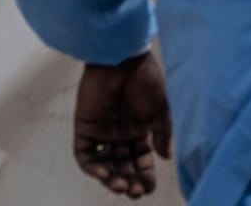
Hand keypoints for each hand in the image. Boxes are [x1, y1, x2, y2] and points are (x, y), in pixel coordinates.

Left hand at [73, 53, 171, 198]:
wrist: (124, 59)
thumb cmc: (146, 78)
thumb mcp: (161, 108)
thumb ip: (162, 132)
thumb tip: (165, 157)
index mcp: (139, 130)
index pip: (141, 160)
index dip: (144, 175)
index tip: (148, 189)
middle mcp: (120, 134)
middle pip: (122, 166)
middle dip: (129, 181)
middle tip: (134, 192)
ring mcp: (102, 132)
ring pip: (104, 164)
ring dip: (111, 178)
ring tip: (121, 186)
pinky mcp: (85, 127)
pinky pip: (85, 154)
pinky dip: (93, 166)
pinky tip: (104, 173)